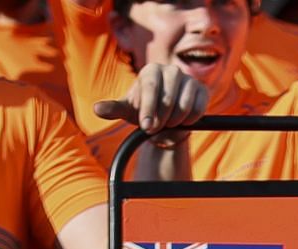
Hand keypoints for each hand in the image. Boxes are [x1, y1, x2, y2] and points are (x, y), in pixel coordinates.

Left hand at [93, 62, 209, 143]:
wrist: (166, 119)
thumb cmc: (144, 112)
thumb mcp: (127, 111)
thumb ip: (113, 109)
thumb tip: (96, 109)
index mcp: (151, 71)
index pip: (151, 88)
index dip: (148, 110)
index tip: (146, 128)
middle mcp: (171, 70)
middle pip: (168, 98)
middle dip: (161, 119)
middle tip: (155, 128)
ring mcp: (188, 79)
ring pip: (183, 106)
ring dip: (175, 122)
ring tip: (168, 123)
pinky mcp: (202, 90)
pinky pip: (198, 109)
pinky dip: (190, 121)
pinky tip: (182, 121)